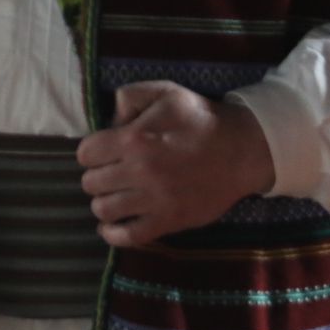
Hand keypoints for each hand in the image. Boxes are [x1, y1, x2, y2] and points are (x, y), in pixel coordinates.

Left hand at [77, 81, 276, 248]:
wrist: (243, 150)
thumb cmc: (201, 119)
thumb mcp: (165, 92)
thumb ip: (129, 97)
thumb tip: (109, 123)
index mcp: (134, 139)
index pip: (86, 154)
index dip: (92, 152)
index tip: (104, 152)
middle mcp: (140, 172)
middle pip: (91, 183)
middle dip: (97, 176)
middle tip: (112, 173)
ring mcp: (154, 200)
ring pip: (103, 210)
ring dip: (104, 202)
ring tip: (115, 195)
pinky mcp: (169, 221)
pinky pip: (127, 236)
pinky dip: (112, 233)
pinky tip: (112, 225)